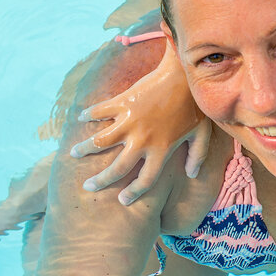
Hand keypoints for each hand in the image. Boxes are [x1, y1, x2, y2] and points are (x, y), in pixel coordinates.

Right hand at [70, 43, 209, 204]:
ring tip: (73, 153)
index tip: (123, 200)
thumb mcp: (202, 132)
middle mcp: (142, 140)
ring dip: (84, 149)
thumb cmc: (193, 105)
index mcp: (162, 149)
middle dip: (100, 180)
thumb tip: (192, 175)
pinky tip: (81, 117)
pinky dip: (89, 114)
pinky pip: (100, 111)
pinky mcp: (122, 103)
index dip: (133, 193)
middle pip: (117, 169)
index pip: (146, 180)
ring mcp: (130, 122)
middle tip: (88, 186)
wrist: (183, 75)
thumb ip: (197, 155)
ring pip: (100, 142)